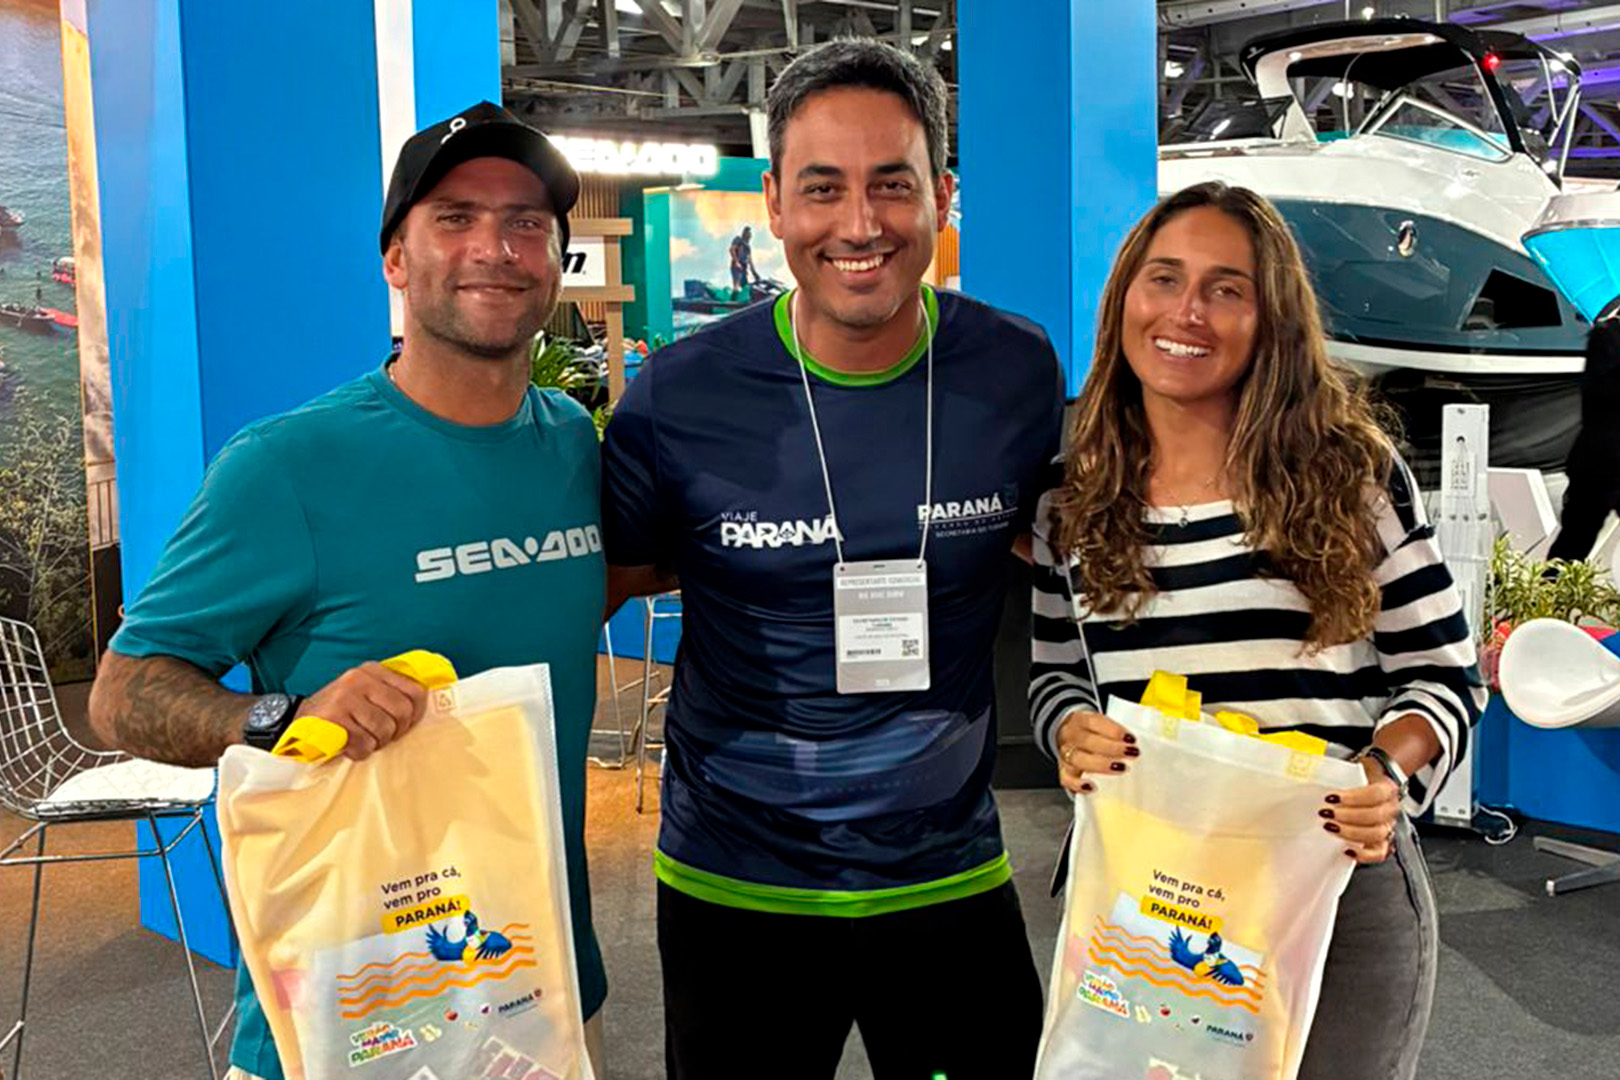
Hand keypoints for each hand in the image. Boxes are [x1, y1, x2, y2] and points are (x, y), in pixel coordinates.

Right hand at [296, 662, 429, 760]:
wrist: (295, 719)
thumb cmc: (339, 711)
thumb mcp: (364, 693)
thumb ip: (389, 695)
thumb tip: (421, 710)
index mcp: (373, 670)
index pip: (415, 691)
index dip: (417, 714)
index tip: (407, 725)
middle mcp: (360, 678)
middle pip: (402, 712)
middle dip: (396, 731)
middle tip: (382, 737)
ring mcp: (346, 696)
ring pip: (384, 729)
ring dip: (376, 743)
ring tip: (362, 739)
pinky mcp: (334, 717)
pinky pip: (363, 742)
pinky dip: (359, 751)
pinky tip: (349, 746)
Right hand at [1054, 708, 1137, 795]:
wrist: (1069, 735)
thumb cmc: (1091, 731)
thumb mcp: (1101, 723)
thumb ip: (1116, 731)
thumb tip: (1139, 742)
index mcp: (1080, 719)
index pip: (1095, 722)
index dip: (1113, 730)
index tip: (1131, 738)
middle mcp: (1070, 735)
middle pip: (1087, 741)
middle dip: (1112, 748)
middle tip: (1131, 753)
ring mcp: (1065, 754)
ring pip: (1078, 759)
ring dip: (1101, 765)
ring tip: (1120, 768)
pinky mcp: (1063, 771)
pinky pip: (1066, 779)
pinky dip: (1078, 784)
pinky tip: (1092, 787)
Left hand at [1322, 759, 1401, 864]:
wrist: (1370, 783)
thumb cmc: (1358, 780)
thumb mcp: (1351, 771)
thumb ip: (1338, 774)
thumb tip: (1311, 768)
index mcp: (1386, 789)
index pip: (1375, 794)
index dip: (1353, 797)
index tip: (1331, 797)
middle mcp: (1389, 809)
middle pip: (1375, 816)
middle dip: (1348, 816)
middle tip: (1326, 813)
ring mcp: (1387, 826)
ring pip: (1376, 834)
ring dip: (1351, 833)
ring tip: (1330, 827)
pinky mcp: (1381, 842)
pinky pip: (1379, 853)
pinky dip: (1364, 855)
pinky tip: (1347, 850)